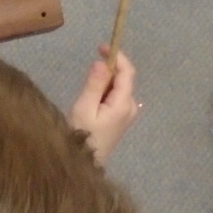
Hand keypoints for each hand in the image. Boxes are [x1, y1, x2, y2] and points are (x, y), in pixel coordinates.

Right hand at [69, 47, 138, 162]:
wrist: (85, 164)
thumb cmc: (82, 136)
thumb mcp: (84, 108)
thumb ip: (95, 84)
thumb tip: (103, 62)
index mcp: (124, 103)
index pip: (127, 72)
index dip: (117, 56)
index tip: (101, 47)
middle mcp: (131, 107)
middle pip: (124, 79)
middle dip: (109, 69)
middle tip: (87, 71)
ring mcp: (127, 115)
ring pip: (119, 89)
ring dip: (106, 82)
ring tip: (86, 91)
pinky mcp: (121, 120)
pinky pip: (116, 98)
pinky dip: (106, 92)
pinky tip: (92, 100)